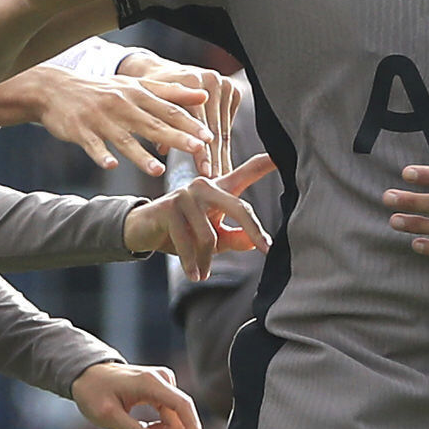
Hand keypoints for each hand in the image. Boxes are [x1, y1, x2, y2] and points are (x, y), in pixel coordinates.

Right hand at [0, 60, 221, 173]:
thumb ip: (170, 91)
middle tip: (198, 150)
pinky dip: (101, 155)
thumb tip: (204, 93)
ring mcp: (100, 119)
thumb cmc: (102, 91)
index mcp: (137, 94)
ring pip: (124, 138)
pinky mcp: (80, 131)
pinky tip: (111, 165)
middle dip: (176, 137)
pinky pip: (93, 145)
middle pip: (152, 124)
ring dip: (140, 155)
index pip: (169, 109)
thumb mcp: (135, 85)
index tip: (210, 136)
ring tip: (158, 170)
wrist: (56, 89)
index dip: (190, 123)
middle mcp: (122, 105)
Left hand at [70, 361, 202, 428]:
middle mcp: (162, 380)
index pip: (182, 405)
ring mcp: (163, 384)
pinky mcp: (161, 391)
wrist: (87, 375)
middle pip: (177, 418)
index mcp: (150, 383)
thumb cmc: (94, 392)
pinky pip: (169, 416)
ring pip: (174, 419)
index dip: (193, 427)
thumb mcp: (107, 416)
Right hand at [126, 154, 272, 275]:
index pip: (247, 172)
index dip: (267, 163)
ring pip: (210, 235)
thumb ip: (236, 238)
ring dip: (207, 260)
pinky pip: (189, 241)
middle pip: (240, 207)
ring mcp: (186, 194)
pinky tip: (194, 275)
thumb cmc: (183, 233)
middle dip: (254, 231)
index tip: (287, 154)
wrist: (142, 231)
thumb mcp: (214, 238)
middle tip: (265, 249)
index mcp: (219, 189)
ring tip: (202, 273)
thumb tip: (255, 243)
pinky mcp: (170, 207)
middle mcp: (204, 185)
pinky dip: (192, 263)